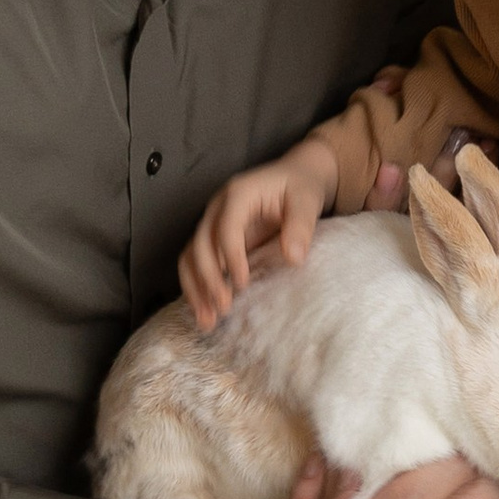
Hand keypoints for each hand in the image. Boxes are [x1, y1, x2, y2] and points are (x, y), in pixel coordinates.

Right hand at [181, 134, 392, 326]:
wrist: (295, 178)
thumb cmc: (300, 187)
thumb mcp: (307, 200)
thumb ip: (301, 226)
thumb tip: (294, 258)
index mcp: (238, 194)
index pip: (226, 227)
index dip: (231, 257)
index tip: (243, 284)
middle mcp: (217, 208)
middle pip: (200, 244)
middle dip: (208, 278)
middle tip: (223, 307)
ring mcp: (213, 223)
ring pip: (191, 256)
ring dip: (195, 288)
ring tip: (207, 320)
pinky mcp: (215, 239)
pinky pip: (196, 263)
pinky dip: (197, 287)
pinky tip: (205, 311)